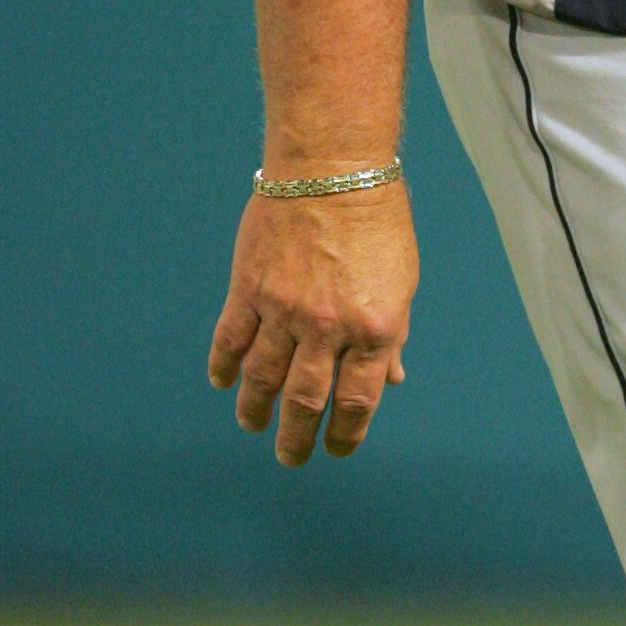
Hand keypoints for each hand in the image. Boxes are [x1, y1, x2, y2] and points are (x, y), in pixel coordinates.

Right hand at [207, 184, 418, 463]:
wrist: (333, 167)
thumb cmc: (377, 221)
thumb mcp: (402, 282)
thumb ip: (393, 334)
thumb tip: (392, 379)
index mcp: (374, 330)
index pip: (356, 402)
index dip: (345, 434)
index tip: (337, 449)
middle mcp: (327, 328)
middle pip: (305, 401)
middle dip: (296, 438)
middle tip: (291, 457)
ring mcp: (283, 310)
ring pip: (262, 379)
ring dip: (255, 411)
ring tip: (253, 425)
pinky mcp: (248, 288)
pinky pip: (230, 340)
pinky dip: (224, 366)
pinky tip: (223, 381)